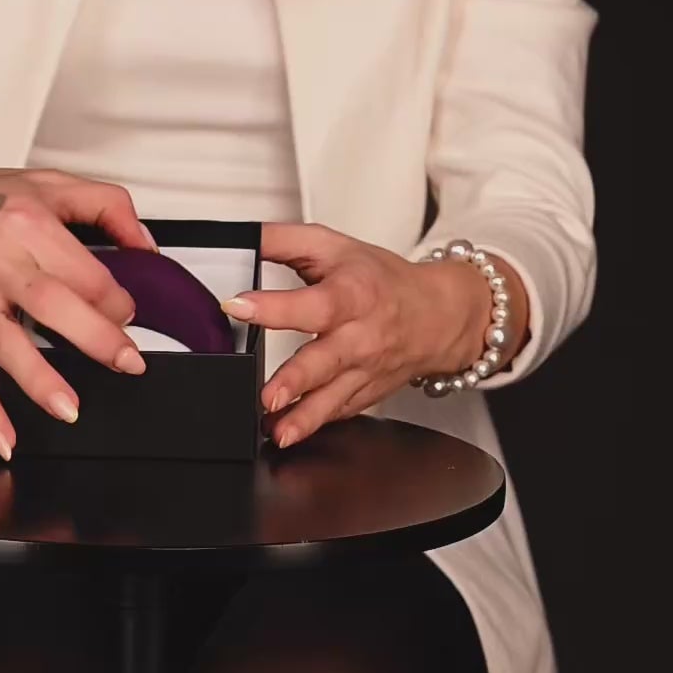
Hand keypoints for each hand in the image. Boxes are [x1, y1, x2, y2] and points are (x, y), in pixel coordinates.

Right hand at [0, 158, 157, 457]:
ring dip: (40, 381)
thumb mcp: (46, 182)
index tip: (125, 312)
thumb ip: (105, 205)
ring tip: (70, 409)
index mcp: (28, 224)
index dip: (114, 296)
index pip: (83, 268)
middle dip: (95, 337)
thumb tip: (145, 244)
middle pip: (52, 303)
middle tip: (127, 361)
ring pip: (9, 344)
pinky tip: (5, 438)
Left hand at [221, 223, 497, 448]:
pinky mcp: (364, 394)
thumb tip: (242, 238)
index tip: (237, 306)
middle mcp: (360, 336)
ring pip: (333, 398)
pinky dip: (314, 425)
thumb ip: (283, 241)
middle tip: (266, 395)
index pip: (312, 302)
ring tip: (276, 430)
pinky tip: (286, 433)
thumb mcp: (333, 246)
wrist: (436, 314)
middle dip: (296, 379)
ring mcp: (364, 371)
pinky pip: (338, 412)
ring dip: (304, 417)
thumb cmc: (383, 280)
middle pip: (326, 360)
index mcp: (352, 295)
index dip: (273, 306)